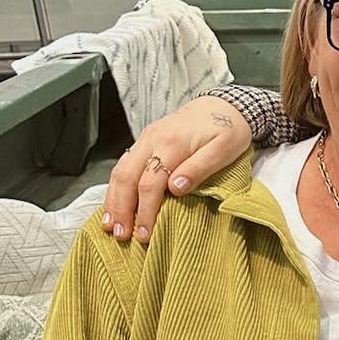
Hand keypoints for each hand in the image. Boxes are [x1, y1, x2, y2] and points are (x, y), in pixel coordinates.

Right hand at [102, 97, 251, 241]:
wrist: (223, 105)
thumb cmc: (228, 129)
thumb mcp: (224, 149)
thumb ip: (200, 168)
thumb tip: (176, 188)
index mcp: (171, 143)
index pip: (150, 182)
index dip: (145, 210)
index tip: (145, 233)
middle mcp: (152, 139)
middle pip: (126, 177)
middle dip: (121, 208)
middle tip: (121, 234)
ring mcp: (146, 140)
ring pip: (119, 171)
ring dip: (113, 199)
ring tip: (110, 224)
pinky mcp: (145, 143)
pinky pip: (124, 166)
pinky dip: (117, 187)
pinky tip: (115, 204)